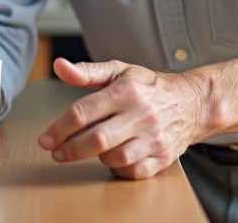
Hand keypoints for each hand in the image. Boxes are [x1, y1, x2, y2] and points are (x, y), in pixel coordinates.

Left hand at [38, 57, 208, 179]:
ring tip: (91, 149)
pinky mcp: (163, 157)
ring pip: (115, 157)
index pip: (84, 111)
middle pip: (97, 139)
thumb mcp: (119, 71)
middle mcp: (142, 114)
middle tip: (56, 152)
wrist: (192, 102)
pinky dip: (119, 169)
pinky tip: (113, 158)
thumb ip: (87, 72)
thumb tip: (59, 66)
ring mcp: (155, 137)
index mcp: (127, 90)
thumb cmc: (150, 86)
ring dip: (97, 157)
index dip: (59, 128)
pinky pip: (134, 171)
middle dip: (71, 148)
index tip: (46, 138)